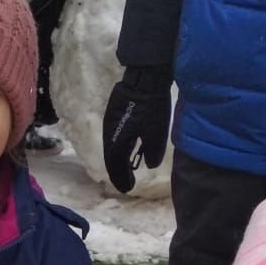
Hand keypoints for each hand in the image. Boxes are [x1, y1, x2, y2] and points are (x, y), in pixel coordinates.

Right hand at [101, 67, 171, 193]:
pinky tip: (127, 147)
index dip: (122, 180)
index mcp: (117, 142)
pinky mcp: (114, 113)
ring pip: (112, 147)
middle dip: (119, 172)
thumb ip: (152, 153)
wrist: (145, 76)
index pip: (116, 167)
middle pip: (112, 159)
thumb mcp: (156, 133)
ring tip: (127, 167)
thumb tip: (148, 164)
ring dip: (119, 159)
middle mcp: (109, 134)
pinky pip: (114, 136)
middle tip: (127, 182)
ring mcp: (109, 122)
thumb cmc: (152, 105)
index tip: (129, 188)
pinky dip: (120, 147)